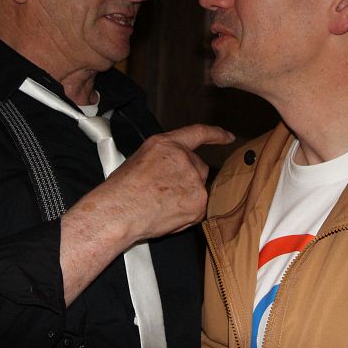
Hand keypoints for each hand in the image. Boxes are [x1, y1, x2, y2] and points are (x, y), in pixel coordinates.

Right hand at [60, 123, 233, 303]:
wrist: (120, 211)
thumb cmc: (121, 190)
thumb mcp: (140, 158)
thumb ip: (163, 158)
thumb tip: (170, 169)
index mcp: (167, 144)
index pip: (198, 133)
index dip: (216, 134)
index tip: (228, 137)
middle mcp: (184, 158)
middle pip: (199, 167)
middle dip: (188, 179)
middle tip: (166, 192)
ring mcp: (194, 179)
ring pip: (198, 189)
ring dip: (186, 197)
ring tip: (161, 204)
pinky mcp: (199, 201)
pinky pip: (198, 209)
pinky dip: (187, 213)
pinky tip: (168, 214)